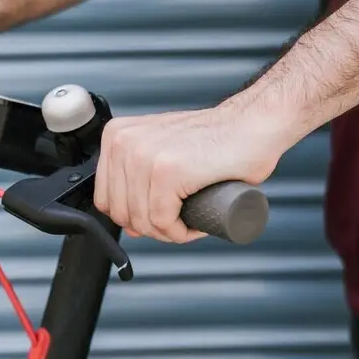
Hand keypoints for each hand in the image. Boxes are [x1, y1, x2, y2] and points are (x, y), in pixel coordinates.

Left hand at [94, 102, 288, 243]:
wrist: (253, 124)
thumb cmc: (216, 140)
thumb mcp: (163, 151)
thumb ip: (139, 177)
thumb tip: (128, 224)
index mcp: (118, 137)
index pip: (105, 199)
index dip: (133, 217)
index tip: (159, 216)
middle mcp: (125, 143)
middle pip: (122, 214)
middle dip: (151, 228)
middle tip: (179, 222)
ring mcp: (145, 156)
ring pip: (143, 221)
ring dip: (169, 233)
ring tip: (191, 222)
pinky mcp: (168, 172)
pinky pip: (163, 221)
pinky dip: (180, 232)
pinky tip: (196, 225)